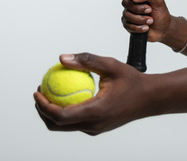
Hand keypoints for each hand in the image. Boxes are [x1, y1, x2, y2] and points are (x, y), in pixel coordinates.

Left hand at [34, 53, 148, 134]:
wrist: (149, 98)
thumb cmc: (132, 80)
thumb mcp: (110, 65)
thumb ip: (86, 61)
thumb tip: (61, 58)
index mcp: (96, 111)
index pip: (61, 115)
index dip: (43, 106)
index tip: (37, 91)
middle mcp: (94, 125)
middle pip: (57, 125)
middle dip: (42, 110)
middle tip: (39, 91)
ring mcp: (95, 129)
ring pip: (65, 126)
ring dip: (52, 112)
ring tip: (49, 91)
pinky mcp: (97, 129)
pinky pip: (75, 123)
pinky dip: (65, 112)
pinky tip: (66, 95)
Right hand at [121, 0, 171, 42]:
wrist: (163, 28)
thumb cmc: (160, 13)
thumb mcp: (158, 1)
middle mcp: (131, 3)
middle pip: (125, 2)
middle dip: (138, 8)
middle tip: (150, 10)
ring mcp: (128, 14)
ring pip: (127, 15)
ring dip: (140, 19)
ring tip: (150, 21)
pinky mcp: (128, 25)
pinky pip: (128, 26)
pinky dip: (138, 27)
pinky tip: (146, 27)